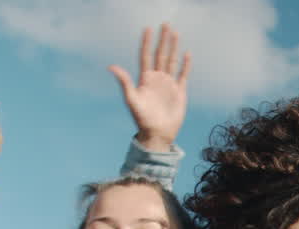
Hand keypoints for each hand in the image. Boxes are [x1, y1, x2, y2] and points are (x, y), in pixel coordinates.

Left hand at [109, 23, 190, 150]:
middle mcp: (157, 78)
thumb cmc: (142, 119)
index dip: (147, 42)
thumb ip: (124, 82)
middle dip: (163, 40)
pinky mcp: (179, 91)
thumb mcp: (131, 100)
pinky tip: (186, 54)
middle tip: (165, 24)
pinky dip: (185, 64)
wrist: (157, 133)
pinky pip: (183, 74)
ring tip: (175, 33)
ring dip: (173, 47)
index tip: (148, 28)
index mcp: (145, 79)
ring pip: (171, 61)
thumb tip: (111, 67)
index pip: (146, 56)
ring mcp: (168, 84)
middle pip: (160, 54)